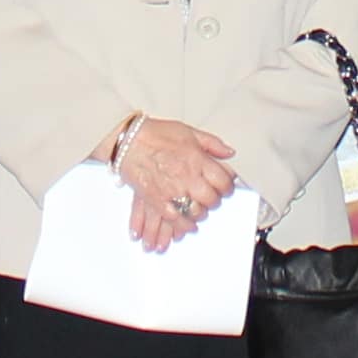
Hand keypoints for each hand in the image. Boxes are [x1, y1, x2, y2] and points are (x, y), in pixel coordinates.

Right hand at [114, 115, 237, 251]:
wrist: (128, 140)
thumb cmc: (155, 134)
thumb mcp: (189, 131)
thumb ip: (212, 143)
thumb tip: (229, 152)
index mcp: (197, 159)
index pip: (223, 180)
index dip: (227, 187)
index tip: (225, 188)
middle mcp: (187, 176)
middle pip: (211, 199)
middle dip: (214, 201)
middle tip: (212, 200)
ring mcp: (172, 190)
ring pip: (195, 211)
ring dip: (199, 213)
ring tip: (199, 211)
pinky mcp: (157, 200)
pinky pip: (175, 219)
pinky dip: (183, 225)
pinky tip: (187, 225)